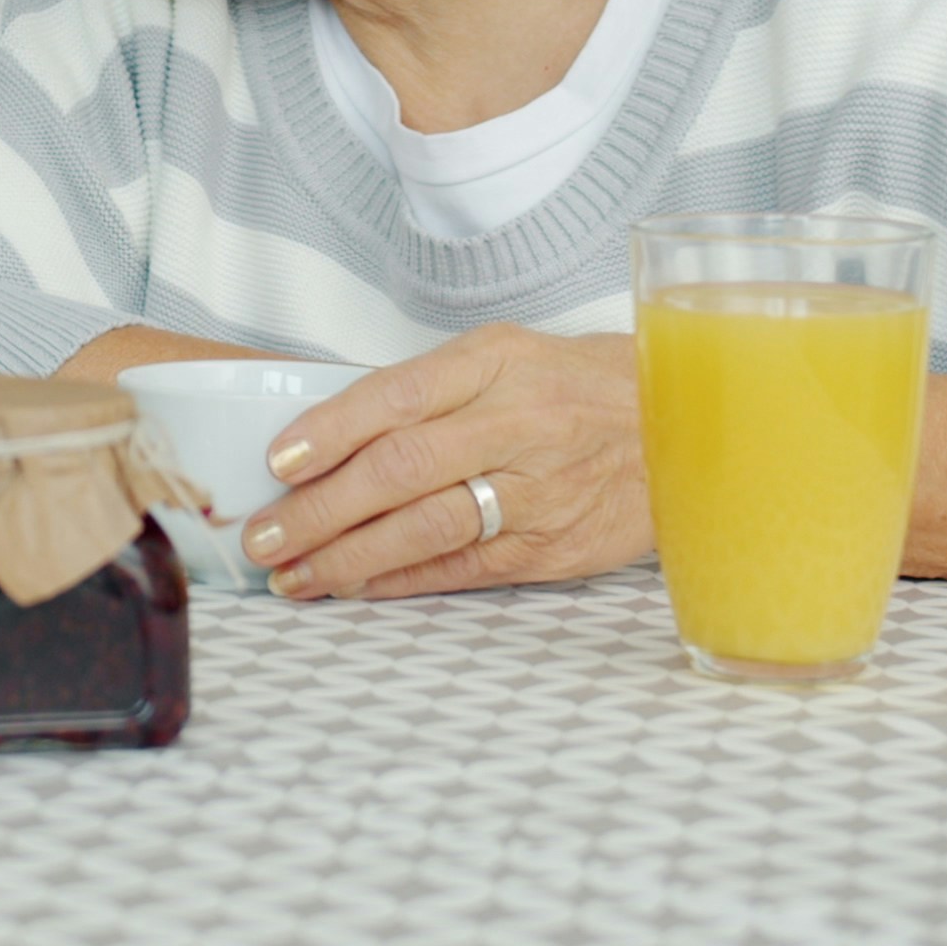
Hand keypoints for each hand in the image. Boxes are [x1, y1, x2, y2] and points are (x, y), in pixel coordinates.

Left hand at [241, 325, 649, 600]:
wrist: (684, 430)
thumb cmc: (577, 387)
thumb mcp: (506, 357)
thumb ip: (428, 390)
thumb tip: (326, 435)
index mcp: (497, 362)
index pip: (396, 395)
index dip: (329, 430)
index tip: (276, 461)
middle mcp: (518, 423)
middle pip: (400, 469)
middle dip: (319, 509)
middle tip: (263, 536)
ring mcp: (539, 491)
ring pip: (426, 528)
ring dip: (347, 557)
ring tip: (292, 575)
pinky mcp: (553, 547)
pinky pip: (463, 568)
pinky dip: (401, 580)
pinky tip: (355, 588)